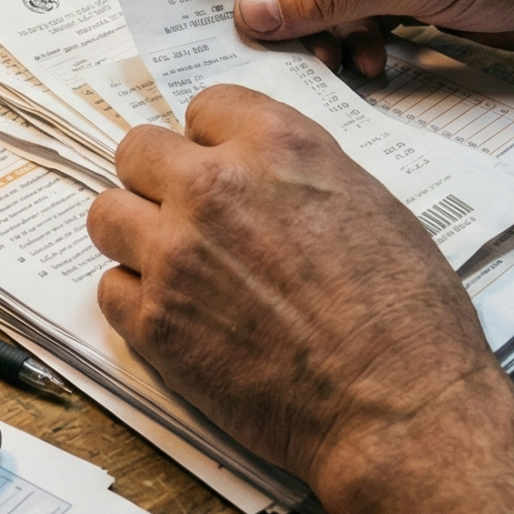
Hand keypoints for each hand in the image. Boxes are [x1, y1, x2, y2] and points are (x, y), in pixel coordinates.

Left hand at [85, 86, 506, 489]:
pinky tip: (180, 316)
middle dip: (159, 179)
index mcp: (278, 146)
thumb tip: (263, 179)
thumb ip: (299, 176)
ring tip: (176, 265)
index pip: (205, 107)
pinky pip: (111, 289)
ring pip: (107, 215)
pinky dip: (138, 301)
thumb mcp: (370, 204)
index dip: (212, 140)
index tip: (220, 164)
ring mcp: (176, 254)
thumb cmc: (406, 315)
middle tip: (187, 214)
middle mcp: (215, 188)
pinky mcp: (154, 322)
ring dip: (136, 235)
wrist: (395, 406)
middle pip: (138, 150)